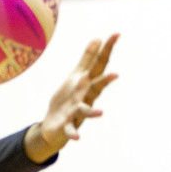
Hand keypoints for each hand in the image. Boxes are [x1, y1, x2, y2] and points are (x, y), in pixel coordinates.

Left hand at [24, 34, 118, 162]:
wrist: (53, 127)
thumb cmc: (67, 100)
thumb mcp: (76, 78)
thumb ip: (87, 60)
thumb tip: (97, 39)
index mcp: (87, 84)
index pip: (99, 65)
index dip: (107, 50)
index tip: (116, 34)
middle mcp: (85, 98)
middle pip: (96, 88)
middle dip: (105, 82)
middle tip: (116, 74)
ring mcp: (77, 113)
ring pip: (86, 110)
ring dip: (92, 111)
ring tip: (100, 113)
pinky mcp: (67, 126)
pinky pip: (71, 130)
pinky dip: (73, 133)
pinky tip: (77, 138)